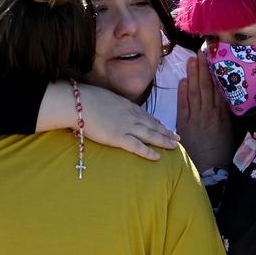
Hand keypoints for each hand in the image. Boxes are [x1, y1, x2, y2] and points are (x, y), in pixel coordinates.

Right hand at [37, 82, 178, 160]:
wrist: (79, 103)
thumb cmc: (86, 98)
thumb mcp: (104, 97)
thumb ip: (111, 104)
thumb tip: (109, 107)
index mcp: (127, 106)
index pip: (146, 115)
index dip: (157, 122)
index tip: (165, 127)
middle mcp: (130, 116)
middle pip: (153, 125)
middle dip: (166, 132)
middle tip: (177, 138)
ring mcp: (126, 126)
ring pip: (150, 135)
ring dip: (164, 141)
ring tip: (174, 147)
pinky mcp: (119, 138)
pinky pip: (137, 146)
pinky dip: (149, 152)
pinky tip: (158, 157)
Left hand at [177, 52, 233, 172]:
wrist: (211, 170)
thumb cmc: (222, 153)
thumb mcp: (230, 132)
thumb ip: (228, 115)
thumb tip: (228, 101)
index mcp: (223, 114)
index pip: (219, 89)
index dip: (216, 73)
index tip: (215, 59)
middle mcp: (210, 113)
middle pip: (207, 86)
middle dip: (204, 68)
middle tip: (202, 52)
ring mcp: (197, 118)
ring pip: (195, 92)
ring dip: (193, 75)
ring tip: (192, 60)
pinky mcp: (185, 125)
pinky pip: (184, 105)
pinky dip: (182, 92)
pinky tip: (182, 81)